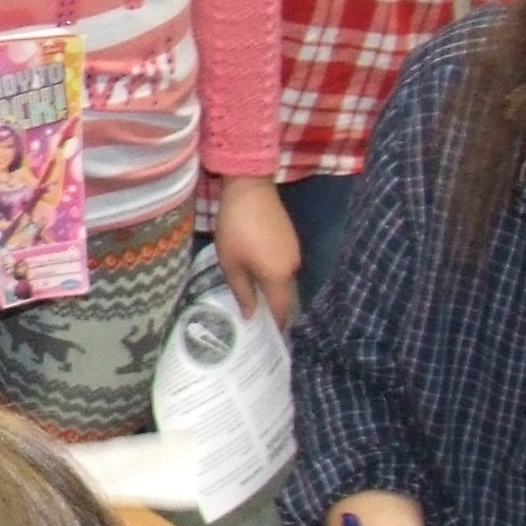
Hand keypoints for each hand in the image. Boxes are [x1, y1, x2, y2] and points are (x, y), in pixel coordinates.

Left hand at [211, 177, 301, 328]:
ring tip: (253, 296)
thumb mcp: (231, 264)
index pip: (282, 309)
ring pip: (283, 278)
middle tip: (255, 318)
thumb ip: (242, 293)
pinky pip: (282, 263)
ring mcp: (294, 250)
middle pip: (284, 294)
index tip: (266, 336)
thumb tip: (251, 316)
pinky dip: (272, 272)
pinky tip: (257, 270)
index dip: (276, 324)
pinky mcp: (290, 238)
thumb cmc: (236, 229)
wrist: (249, 188)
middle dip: (272, 307)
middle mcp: (293, 266)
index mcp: (279, 276)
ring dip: (271, 288)